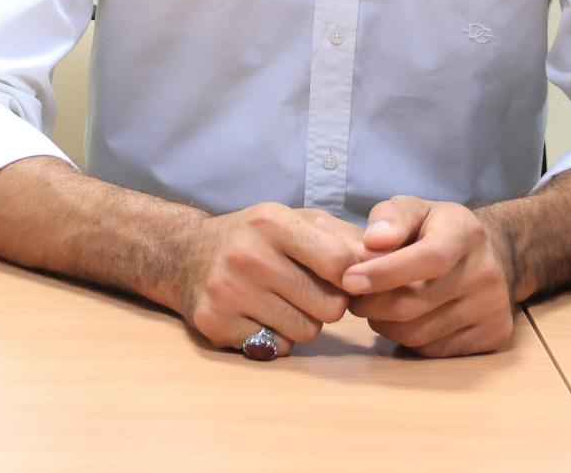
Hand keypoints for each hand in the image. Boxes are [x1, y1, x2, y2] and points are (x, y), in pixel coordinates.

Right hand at [178, 204, 366, 356]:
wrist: (184, 254)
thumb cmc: (254, 237)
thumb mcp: (296, 221)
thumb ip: (343, 238)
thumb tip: (386, 260)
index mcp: (272, 222)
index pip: (342, 265)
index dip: (350, 278)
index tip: (338, 277)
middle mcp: (247, 254)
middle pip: (330, 307)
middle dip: (326, 304)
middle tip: (304, 290)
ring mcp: (228, 291)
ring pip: (306, 332)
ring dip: (302, 323)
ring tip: (280, 301)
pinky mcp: (215, 323)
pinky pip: (275, 348)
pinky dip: (274, 338)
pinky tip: (257, 315)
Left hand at [343, 196, 516, 356]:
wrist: (488, 255)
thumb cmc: (437, 230)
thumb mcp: (415, 209)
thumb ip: (391, 217)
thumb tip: (372, 242)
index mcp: (465, 233)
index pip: (429, 258)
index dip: (385, 272)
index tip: (349, 279)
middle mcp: (485, 273)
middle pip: (415, 303)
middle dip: (371, 303)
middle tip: (353, 295)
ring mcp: (493, 308)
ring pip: (417, 333)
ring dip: (383, 323)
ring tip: (378, 304)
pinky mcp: (493, 337)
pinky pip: (432, 350)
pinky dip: (406, 339)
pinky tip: (404, 319)